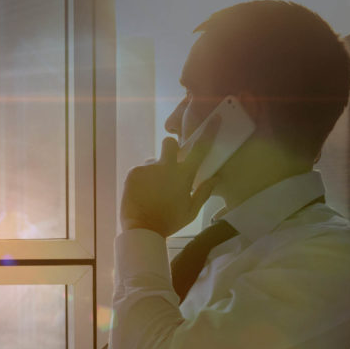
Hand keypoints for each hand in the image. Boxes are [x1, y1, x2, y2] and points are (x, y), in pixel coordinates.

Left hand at [120, 116, 220, 236]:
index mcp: (184, 175)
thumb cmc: (169, 222)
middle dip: (170, 148)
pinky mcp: (133, 172)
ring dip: (154, 172)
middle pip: (169, 143)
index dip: (209, 132)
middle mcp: (166, 166)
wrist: (142, 229)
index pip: (200, 149)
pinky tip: (142, 194)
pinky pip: (140, 170)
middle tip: (168, 164)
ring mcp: (148, 168)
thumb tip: (216, 178)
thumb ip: (204, 192)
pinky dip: (142, 179)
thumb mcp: (191, 211)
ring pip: (153, 162)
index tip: (215, 118)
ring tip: (152, 192)